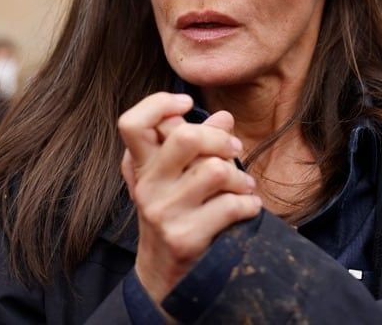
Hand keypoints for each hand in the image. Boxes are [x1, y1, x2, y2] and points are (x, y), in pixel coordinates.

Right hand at [118, 93, 260, 303]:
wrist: (165, 278)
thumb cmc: (177, 216)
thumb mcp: (179, 179)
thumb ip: (198, 145)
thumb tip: (224, 117)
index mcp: (142, 167)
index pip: (132, 123)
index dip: (158, 103)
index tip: (186, 103)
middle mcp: (148, 187)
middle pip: (186, 137)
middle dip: (220, 139)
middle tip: (234, 150)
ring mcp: (163, 213)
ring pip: (215, 170)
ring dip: (240, 178)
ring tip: (243, 187)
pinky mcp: (184, 237)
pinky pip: (230, 205)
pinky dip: (249, 205)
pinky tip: (248, 209)